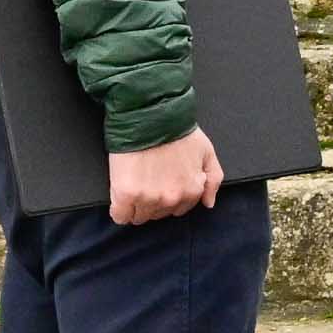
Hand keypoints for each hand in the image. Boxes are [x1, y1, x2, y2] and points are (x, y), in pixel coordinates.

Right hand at [107, 127, 224, 225]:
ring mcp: (148, 198)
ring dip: (136, 205)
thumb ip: (213, 179)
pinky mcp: (126, 194)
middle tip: (147, 180)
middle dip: (153, 201)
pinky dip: (119, 210)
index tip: (160, 184)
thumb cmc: (177, 131)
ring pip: (139, 217)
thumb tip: (208, 203)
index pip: (177, 211)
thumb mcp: (207, 152)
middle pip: (158, 214)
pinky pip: (120, 216)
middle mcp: (172, 199)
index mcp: (191, 191)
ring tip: (134, 183)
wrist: (150, 115)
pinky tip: (120, 196)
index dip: (167, 197)